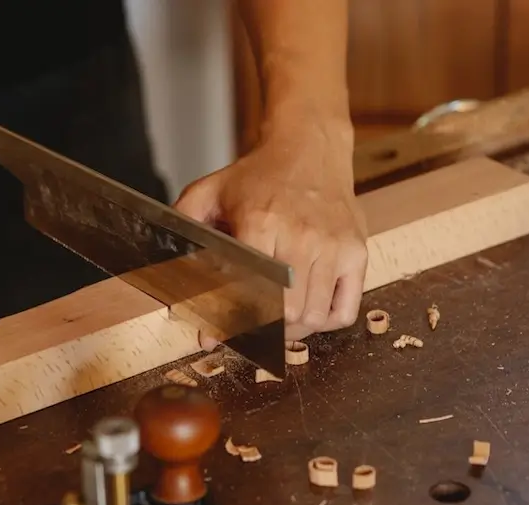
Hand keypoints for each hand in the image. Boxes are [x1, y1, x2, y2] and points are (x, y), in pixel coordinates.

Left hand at [176, 117, 366, 343]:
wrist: (310, 147)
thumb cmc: (259, 175)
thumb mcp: (210, 191)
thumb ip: (185, 228)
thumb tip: (172, 280)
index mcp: (262, 223)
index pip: (251, 291)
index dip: (235, 319)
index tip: (219, 333)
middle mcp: (302, 237)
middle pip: (286, 313)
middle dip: (266, 330)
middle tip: (253, 328)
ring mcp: (334, 246)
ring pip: (314, 317)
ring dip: (294, 330)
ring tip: (280, 322)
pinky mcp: (357, 251)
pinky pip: (345, 309)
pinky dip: (326, 322)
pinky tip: (310, 312)